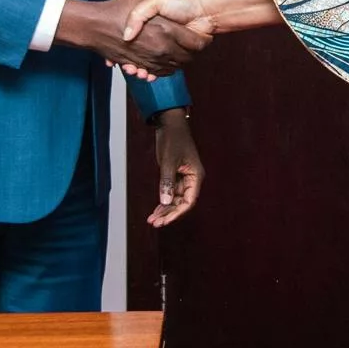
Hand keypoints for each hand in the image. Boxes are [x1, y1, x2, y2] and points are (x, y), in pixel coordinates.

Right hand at [59, 0, 206, 78]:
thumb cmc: (118, 8)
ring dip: (180, 61)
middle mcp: (161, 49)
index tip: (203, 34)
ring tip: (179, 49)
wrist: (96, 27)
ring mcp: (152, 61)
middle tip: (193, 42)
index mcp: (167, 30)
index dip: (203, 39)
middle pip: (190, 57)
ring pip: (176, 67)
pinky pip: (161, 73)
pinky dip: (164, 69)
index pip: (198, 43)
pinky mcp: (142, 67)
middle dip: (193, 51)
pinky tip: (164, 58)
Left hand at [149, 110, 203, 227]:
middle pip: (182, 203)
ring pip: (175, 200)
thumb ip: (167, 182)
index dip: (177, 213)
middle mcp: (191, 179)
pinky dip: (163, 201)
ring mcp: (183, 178)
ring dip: (165, 210)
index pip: (189, 201)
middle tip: (155, 223)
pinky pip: (170, 193)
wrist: (170, 124)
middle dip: (169, 214)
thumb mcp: (168, 162)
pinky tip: (156, 210)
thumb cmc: (173, 139)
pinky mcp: (175, 176)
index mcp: (196, 176)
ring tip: (152, 220)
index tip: (165, 221)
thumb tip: (165, 201)